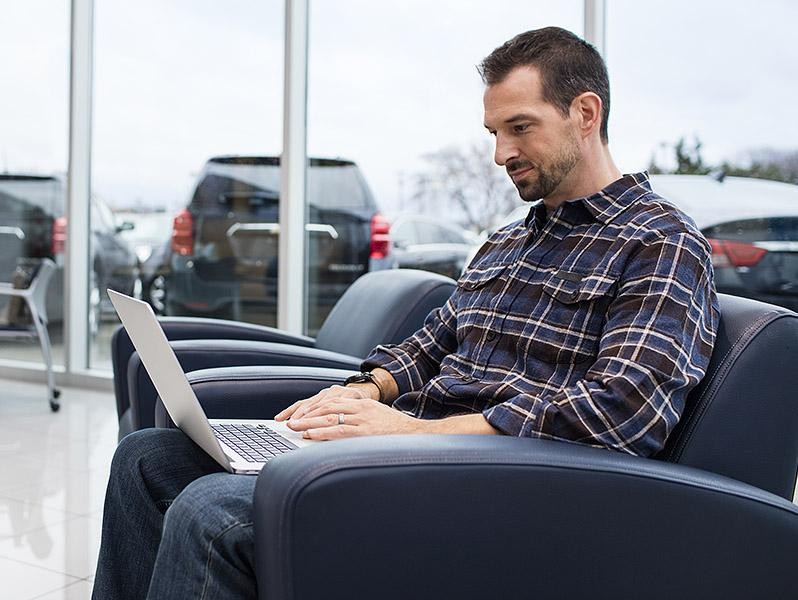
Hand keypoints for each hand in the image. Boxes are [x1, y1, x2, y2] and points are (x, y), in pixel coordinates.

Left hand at [278, 388, 423, 440]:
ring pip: (329, 417)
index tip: (301, 414)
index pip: (333, 402)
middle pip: (327, 407)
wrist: (419, 437)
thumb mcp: (378, 419)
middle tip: (290, 421)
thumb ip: (361, 420)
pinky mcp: (364, 432)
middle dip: (307, 414)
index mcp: (364, 404)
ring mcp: (363, 420)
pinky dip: (321, 432)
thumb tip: (342, 428)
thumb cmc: (398, 432)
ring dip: (309, 423)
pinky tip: (310, 435)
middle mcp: (361, 409)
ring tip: (294, 428)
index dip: (314, 408)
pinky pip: (338, 430)